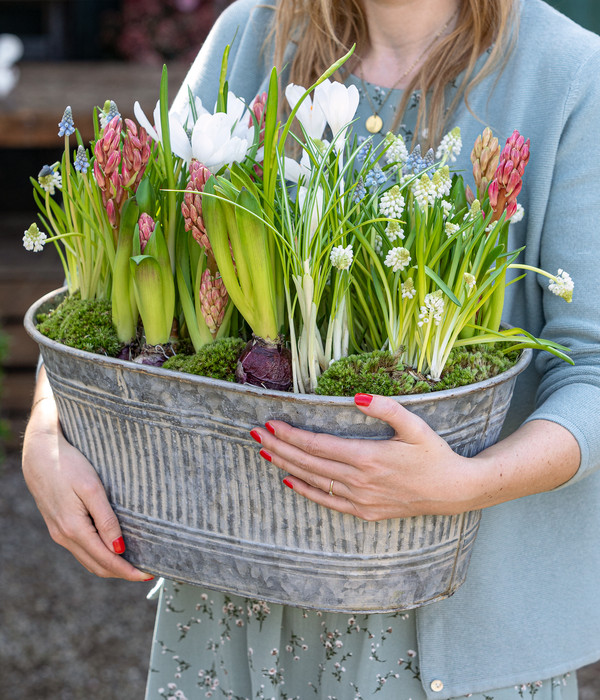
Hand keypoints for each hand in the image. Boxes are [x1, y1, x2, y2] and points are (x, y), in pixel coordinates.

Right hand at [22, 370, 152, 580]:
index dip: (128, 571)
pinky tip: (112, 549)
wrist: (39, 454)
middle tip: (146, 572)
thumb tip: (118, 548)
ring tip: (134, 564)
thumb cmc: (69, 466)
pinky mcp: (58, 526)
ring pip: (88, 560)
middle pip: (97, 566)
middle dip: (121, 573)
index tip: (148, 575)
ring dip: (110, 566)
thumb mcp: (92, 489)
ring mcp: (59, 533)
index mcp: (74, 528)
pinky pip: (81, 550)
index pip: (106, 560)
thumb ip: (106, 520)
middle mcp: (64, 536)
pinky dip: (98, 556)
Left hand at [250, 393, 480, 520]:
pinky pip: (326, 501)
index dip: (291, 434)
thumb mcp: (415, 426)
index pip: (317, 444)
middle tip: (255, 433)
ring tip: (265, 451)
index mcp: (367, 457)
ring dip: (286, 465)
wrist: (452, 490)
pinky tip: (288, 479)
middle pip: (308, 462)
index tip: (270, 422)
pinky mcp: (363, 512)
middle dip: (279, 446)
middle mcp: (358, 481)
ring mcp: (359, 499)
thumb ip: (386, 408)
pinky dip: (305, 490)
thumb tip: (357, 397)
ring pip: (312, 480)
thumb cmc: (433, 454)